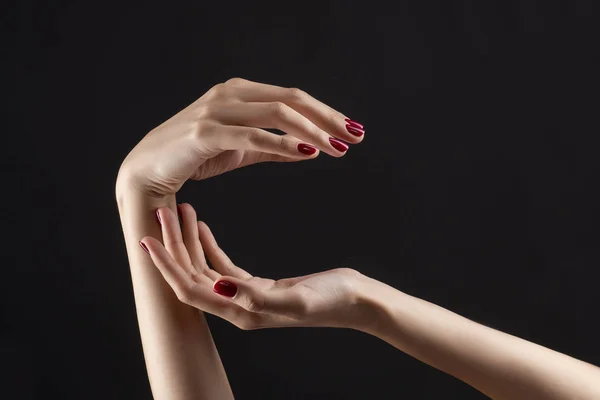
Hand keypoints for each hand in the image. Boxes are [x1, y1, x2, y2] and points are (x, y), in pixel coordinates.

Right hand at [117, 77, 364, 196]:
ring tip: (338, 148)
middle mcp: (231, 94)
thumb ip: (275, 147)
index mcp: (241, 91)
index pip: (293, 97)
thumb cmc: (196, 156)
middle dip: (328, 118)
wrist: (148, 168)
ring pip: (277, 114)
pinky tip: (306, 151)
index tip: (352, 130)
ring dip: (312, 131)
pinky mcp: (205, 133)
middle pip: (291, 100)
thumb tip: (311, 150)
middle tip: (356, 137)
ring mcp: (217, 110)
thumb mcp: (242, 149)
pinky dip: (281, 143)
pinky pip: (251, 135)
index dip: (326, 112)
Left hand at [139, 203, 371, 329]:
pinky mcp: (257, 285)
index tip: (149, 238)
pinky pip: (222, 264)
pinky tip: (202, 226)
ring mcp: (245, 296)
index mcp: (241, 312)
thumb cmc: (334, 300)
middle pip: (192, 276)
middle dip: (173, 246)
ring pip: (204, 268)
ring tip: (180, 211)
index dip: (167, 266)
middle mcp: (237, 307)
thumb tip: (219, 288)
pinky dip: (208, 245)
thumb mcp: (296, 298)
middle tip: (162, 212)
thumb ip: (256, 297)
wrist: (357, 300)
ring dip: (189, 242)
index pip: (190, 289)